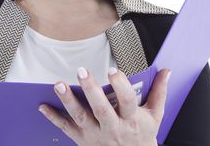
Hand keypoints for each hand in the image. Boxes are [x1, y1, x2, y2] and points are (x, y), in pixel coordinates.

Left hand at [38, 67, 170, 145]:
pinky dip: (53, 118)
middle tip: (82, 71)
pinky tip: (43, 106)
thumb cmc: (142, 136)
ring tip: (58, 84)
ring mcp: (95, 135)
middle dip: (91, 90)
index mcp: (131, 119)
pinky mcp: (82, 139)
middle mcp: (112, 128)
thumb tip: (166, 71)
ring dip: (68, 101)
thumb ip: (159, 92)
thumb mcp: (155, 116)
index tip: (113, 70)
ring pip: (81, 117)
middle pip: (101, 109)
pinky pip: (65, 128)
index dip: (121, 86)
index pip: (127, 101)